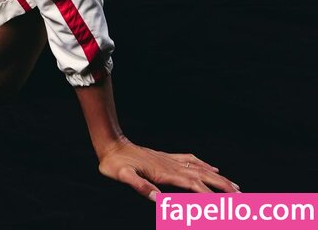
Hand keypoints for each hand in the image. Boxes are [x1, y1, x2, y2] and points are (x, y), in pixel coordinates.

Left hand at [97, 137, 240, 201]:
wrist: (111, 145)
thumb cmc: (116, 165)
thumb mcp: (124, 177)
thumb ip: (141, 186)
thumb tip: (159, 200)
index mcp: (166, 173)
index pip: (194, 186)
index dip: (210, 197)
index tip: (225, 207)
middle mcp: (172, 165)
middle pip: (204, 176)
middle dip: (223, 187)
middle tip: (241, 198)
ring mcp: (170, 160)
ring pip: (201, 169)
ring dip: (218, 178)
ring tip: (235, 187)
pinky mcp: (166, 158)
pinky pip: (191, 160)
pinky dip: (205, 165)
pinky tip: (212, 168)